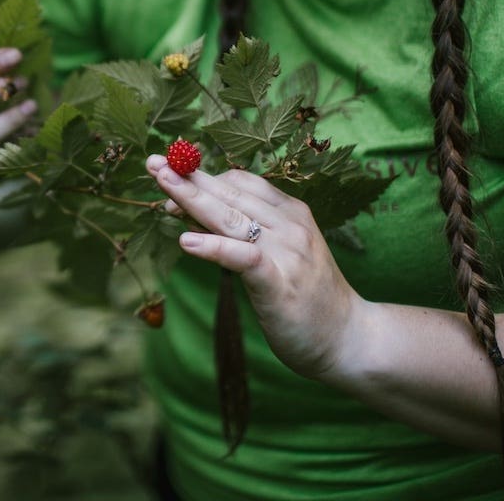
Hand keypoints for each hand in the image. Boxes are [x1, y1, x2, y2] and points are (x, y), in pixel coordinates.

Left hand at [146, 154, 368, 380]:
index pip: (241, 183)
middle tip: (153, 163)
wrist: (350, 339)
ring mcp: (286, 251)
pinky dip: (213, 246)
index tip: (171, 174)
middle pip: (230, 194)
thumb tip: (196, 217)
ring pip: (231, 217)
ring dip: (192, 199)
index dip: (204, 177)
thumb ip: (246, 234)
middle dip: (188, 178)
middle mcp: (290, 225)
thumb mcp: (279, 255)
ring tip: (162, 187)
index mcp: (291, 213)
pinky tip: (187, 241)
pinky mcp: (279, 281)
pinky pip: (242, 256)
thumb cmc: (308, 298)